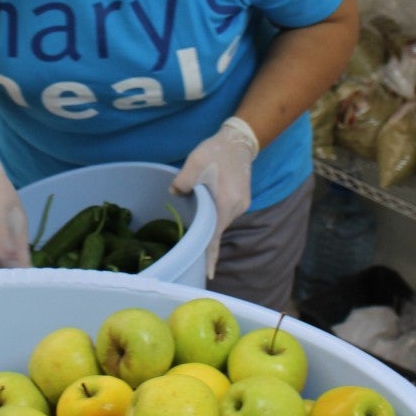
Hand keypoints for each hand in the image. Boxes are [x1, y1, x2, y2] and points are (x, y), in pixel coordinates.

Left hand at [171, 117, 259, 279]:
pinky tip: (204, 218)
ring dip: (209, 228)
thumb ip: (184, 180)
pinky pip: (224, 215)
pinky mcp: (241, 200)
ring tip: (194, 235)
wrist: (239, 141)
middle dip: (206, 245)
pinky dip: (214, 220)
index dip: (210, 256)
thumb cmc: (215, 151)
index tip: (207, 274)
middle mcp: (236, 208)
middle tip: (191, 259)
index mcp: (225, 203)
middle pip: (217, 231)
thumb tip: (174, 192)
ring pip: (220, 223)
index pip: (215, 236)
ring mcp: (241, 205)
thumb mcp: (196, 161)